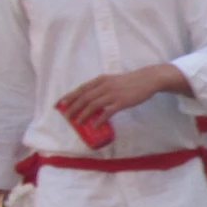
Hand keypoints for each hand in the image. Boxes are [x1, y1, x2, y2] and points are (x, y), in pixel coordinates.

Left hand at [59, 66, 176, 129]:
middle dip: (73, 108)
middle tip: (67, 117)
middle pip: (84, 98)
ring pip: (93, 105)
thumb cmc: (130, 81)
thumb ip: (101, 87)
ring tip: (78, 122)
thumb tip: (90, 99)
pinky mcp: (121, 102)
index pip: (80, 89)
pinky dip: (100, 120)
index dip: (69, 97)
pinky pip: (107, 113)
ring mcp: (112, 94)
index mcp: (100, 80)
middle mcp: (103, 86)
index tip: (60, 104)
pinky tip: (96, 126)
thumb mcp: (112, 80)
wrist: (147, 80)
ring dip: (83, 115)